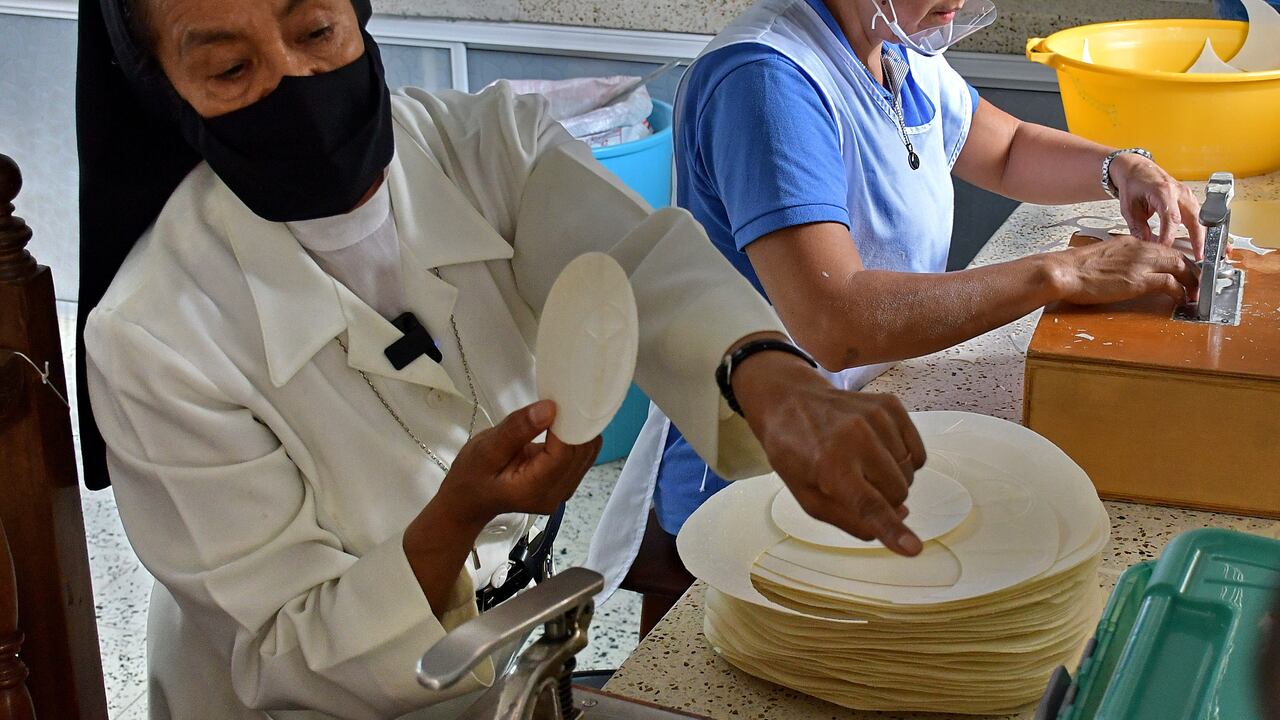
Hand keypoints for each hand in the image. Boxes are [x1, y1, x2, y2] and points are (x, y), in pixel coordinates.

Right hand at [437, 400, 600, 524]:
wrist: (469, 501)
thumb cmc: (471, 476)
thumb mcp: (485, 450)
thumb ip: (516, 429)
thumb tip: (550, 409)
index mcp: (535, 489)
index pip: (566, 451)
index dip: (569, 423)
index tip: (560, 398)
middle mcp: (556, 494)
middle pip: (582, 452)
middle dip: (576, 423)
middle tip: (561, 398)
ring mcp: (563, 491)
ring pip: (587, 453)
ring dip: (578, 429)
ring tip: (560, 409)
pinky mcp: (565, 484)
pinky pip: (581, 457)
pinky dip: (575, 438)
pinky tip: (559, 425)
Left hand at [732, 350, 926, 556]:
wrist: (790, 402)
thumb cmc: (795, 454)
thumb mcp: (808, 498)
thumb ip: (850, 519)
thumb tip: (896, 523)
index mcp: (829, 465)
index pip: (868, 505)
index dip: (892, 529)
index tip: (913, 549)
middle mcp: (856, 438)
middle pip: (898, 492)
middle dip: (886, 499)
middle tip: (859, 485)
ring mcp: (876, 417)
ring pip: (910, 472)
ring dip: (892, 478)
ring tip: (863, 463)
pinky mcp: (890, 405)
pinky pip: (917, 452)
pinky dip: (905, 460)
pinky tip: (880, 452)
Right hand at [1049, 235, 1200, 304]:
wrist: (1064, 271)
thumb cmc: (1075, 268)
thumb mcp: (1103, 257)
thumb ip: (1120, 260)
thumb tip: (1124, 272)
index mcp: (1131, 242)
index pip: (1164, 249)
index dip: (1179, 261)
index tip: (1185, 272)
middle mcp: (1141, 248)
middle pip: (1179, 255)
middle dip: (1193, 271)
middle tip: (1199, 284)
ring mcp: (1141, 263)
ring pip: (1181, 266)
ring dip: (1192, 281)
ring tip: (1195, 294)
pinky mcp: (1139, 280)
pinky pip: (1170, 283)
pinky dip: (1180, 292)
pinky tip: (1181, 300)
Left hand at [1111, 153, 1205, 258]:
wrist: (1137, 170)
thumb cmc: (1134, 185)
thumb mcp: (1129, 208)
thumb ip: (1138, 227)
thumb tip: (1147, 244)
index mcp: (1164, 192)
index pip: (1171, 218)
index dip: (1169, 236)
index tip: (1165, 249)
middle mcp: (1180, 192)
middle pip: (1194, 218)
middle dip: (1198, 239)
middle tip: (1199, 256)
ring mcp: (1188, 195)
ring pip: (1201, 218)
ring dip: (1205, 236)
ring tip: (1206, 253)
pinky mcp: (1190, 200)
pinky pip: (1200, 216)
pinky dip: (1204, 230)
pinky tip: (1208, 243)